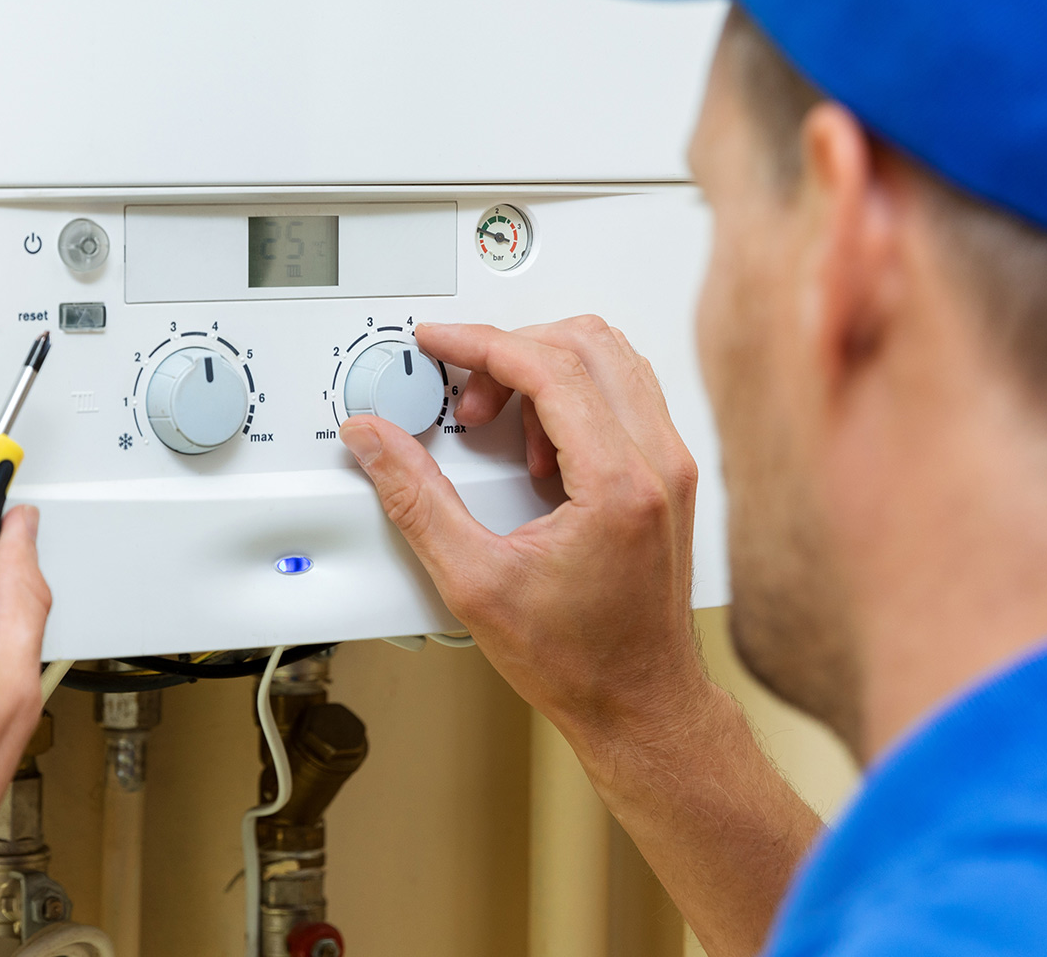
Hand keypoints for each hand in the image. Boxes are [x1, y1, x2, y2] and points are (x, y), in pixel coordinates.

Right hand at [338, 317, 709, 757]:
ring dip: (543, 372)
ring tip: (498, 428)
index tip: (437, 342)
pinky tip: (535, 452)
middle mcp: (658, 463)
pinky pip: (623, 395)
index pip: (548, 366)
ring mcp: (671, 467)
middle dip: (510, 352)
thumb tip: (375, 441)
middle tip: (463, 398)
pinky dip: (571, 398)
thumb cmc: (580, 661)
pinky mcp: (669, 477)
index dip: (479, 342)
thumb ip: (415, 500)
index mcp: (618, 483)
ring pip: (610, 360)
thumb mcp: (474, 581)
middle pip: (586, 343)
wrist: (640, 704)